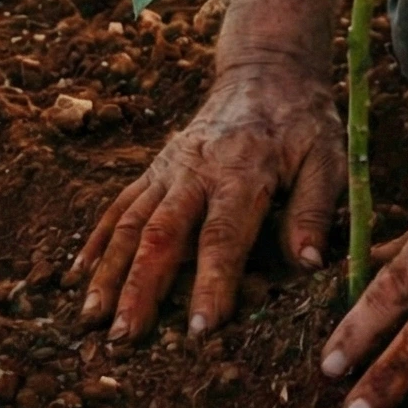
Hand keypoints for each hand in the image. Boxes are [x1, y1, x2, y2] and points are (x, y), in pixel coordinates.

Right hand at [71, 62, 343, 340]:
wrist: (267, 71)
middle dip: (141, 286)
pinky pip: (120, 203)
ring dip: (110, 270)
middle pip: (162, 232)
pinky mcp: (156, 167)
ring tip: (90, 318)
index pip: (224, 234)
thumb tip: (308, 263)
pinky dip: (97, 239)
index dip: (212, 282)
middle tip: (123, 337)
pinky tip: (79, 274)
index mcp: (243, 171)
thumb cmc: (302, 123)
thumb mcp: (328, 156)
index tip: (202, 329)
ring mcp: (170, 168)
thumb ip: (315, 208)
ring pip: (130, 220)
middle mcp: (197, 170)